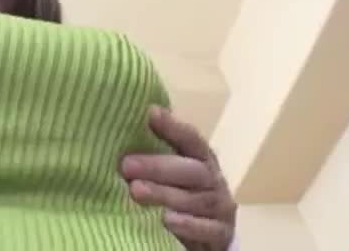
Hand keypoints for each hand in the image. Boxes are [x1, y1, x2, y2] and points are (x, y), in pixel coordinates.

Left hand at [121, 107, 236, 250]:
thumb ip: (156, 149)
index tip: (150, 114)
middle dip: (157, 166)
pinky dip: (187, 225)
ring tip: (136, 191)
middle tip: (126, 165)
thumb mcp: (173, 170)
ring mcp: (220, 206)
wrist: (207, 232)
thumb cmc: (182, 192)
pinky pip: (206, 228)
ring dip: (164, 194)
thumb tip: (129, 121)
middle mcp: (213, 179)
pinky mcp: (222, 233)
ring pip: (195, 200)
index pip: (191, 139)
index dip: (173, 126)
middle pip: (190, 170)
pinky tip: (166, 221)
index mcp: (201, 158)